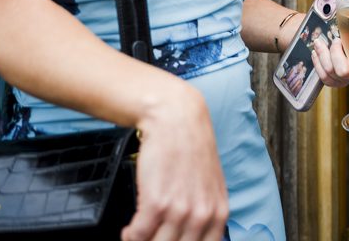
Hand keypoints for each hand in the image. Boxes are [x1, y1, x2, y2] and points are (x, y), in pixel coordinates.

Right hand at [124, 86, 228, 240]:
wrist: (176, 120)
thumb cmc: (190, 149)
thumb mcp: (210, 185)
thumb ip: (205, 213)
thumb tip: (189, 236)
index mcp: (219, 214)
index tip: (166, 240)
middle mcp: (202, 216)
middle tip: (150, 237)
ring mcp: (180, 211)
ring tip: (138, 235)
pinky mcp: (157, 203)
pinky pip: (138, 236)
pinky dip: (130, 237)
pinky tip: (129, 230)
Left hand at [310, 35, 348, 87]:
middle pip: (344, 72)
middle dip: (336, 55)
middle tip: (336, 40)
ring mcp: (346, 81)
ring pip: (330, 73)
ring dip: (323, 55)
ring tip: (319, 42)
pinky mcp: (333, 82)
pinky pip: (323, 77)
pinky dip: (317, 63)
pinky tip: (316, 52)